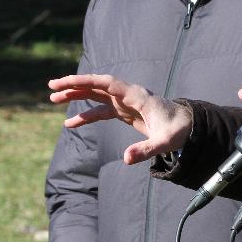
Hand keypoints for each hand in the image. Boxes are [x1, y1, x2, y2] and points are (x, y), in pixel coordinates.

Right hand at [49, 74, 191, 164]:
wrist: (189, 126)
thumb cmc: (179, 131)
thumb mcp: (165, 142)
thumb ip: (146, 150)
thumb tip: (126, 160)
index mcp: (137, 96)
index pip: (108, 83)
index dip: (87, 81)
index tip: (67, 82)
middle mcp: (129, 95)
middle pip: (98, 85)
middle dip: (75, 84)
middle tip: (52, 86)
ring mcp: (126, 102)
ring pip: (97, 95)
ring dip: (77, 95)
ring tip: (53, 98)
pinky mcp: (126, 112)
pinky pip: (102, 111)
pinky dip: (86, 115)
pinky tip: (70, 123)